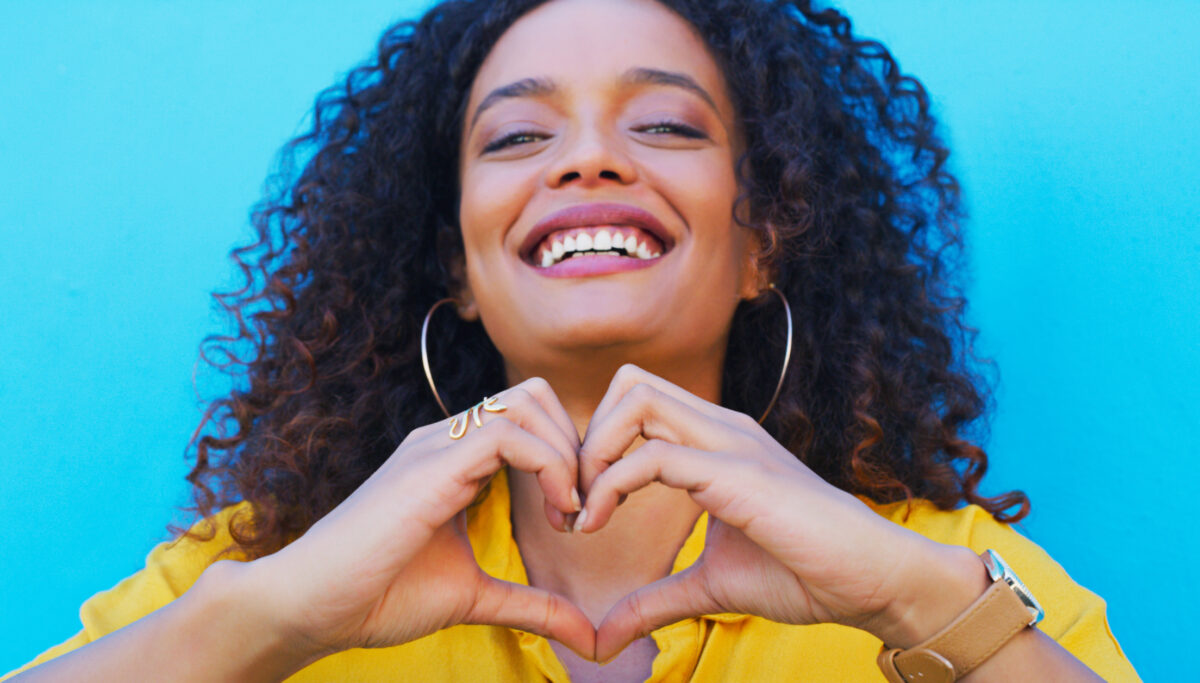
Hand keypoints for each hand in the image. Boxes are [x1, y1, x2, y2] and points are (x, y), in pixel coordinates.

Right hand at [249, 378, 595, 663]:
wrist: (312, 605)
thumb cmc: (379, 596)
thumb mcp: (475, 598)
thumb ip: (532, 606)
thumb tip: (587, 636)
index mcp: (455, 458)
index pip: (530, 417)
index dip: (568, 456)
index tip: (576, 519)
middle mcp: (447, 440)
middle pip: (535, 396)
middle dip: (577, 445)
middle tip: (581, 509)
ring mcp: (437, 445)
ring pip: (527, 402)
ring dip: (567, 453)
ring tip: (568, 513)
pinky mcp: (430, 464)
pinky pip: (508, 432)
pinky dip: (551, 465)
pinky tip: (555, 514)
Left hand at [576, 365, 952, 662]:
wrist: (873, 581)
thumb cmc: (803, 573)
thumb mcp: (710, 586)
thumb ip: (655, 601)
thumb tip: (603, 635)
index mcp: (716, 440)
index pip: (636, 402)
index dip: (595, 444)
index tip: (578, 507)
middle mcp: (722, 428)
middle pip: (630, 385)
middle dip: (586, 436)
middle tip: (572, 500)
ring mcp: (731, 444)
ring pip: (636, 401)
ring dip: (592, 451)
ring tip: (581, 511)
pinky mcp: (738, 475)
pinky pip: (654, 456)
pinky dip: (610, 485)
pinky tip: (597, 524)